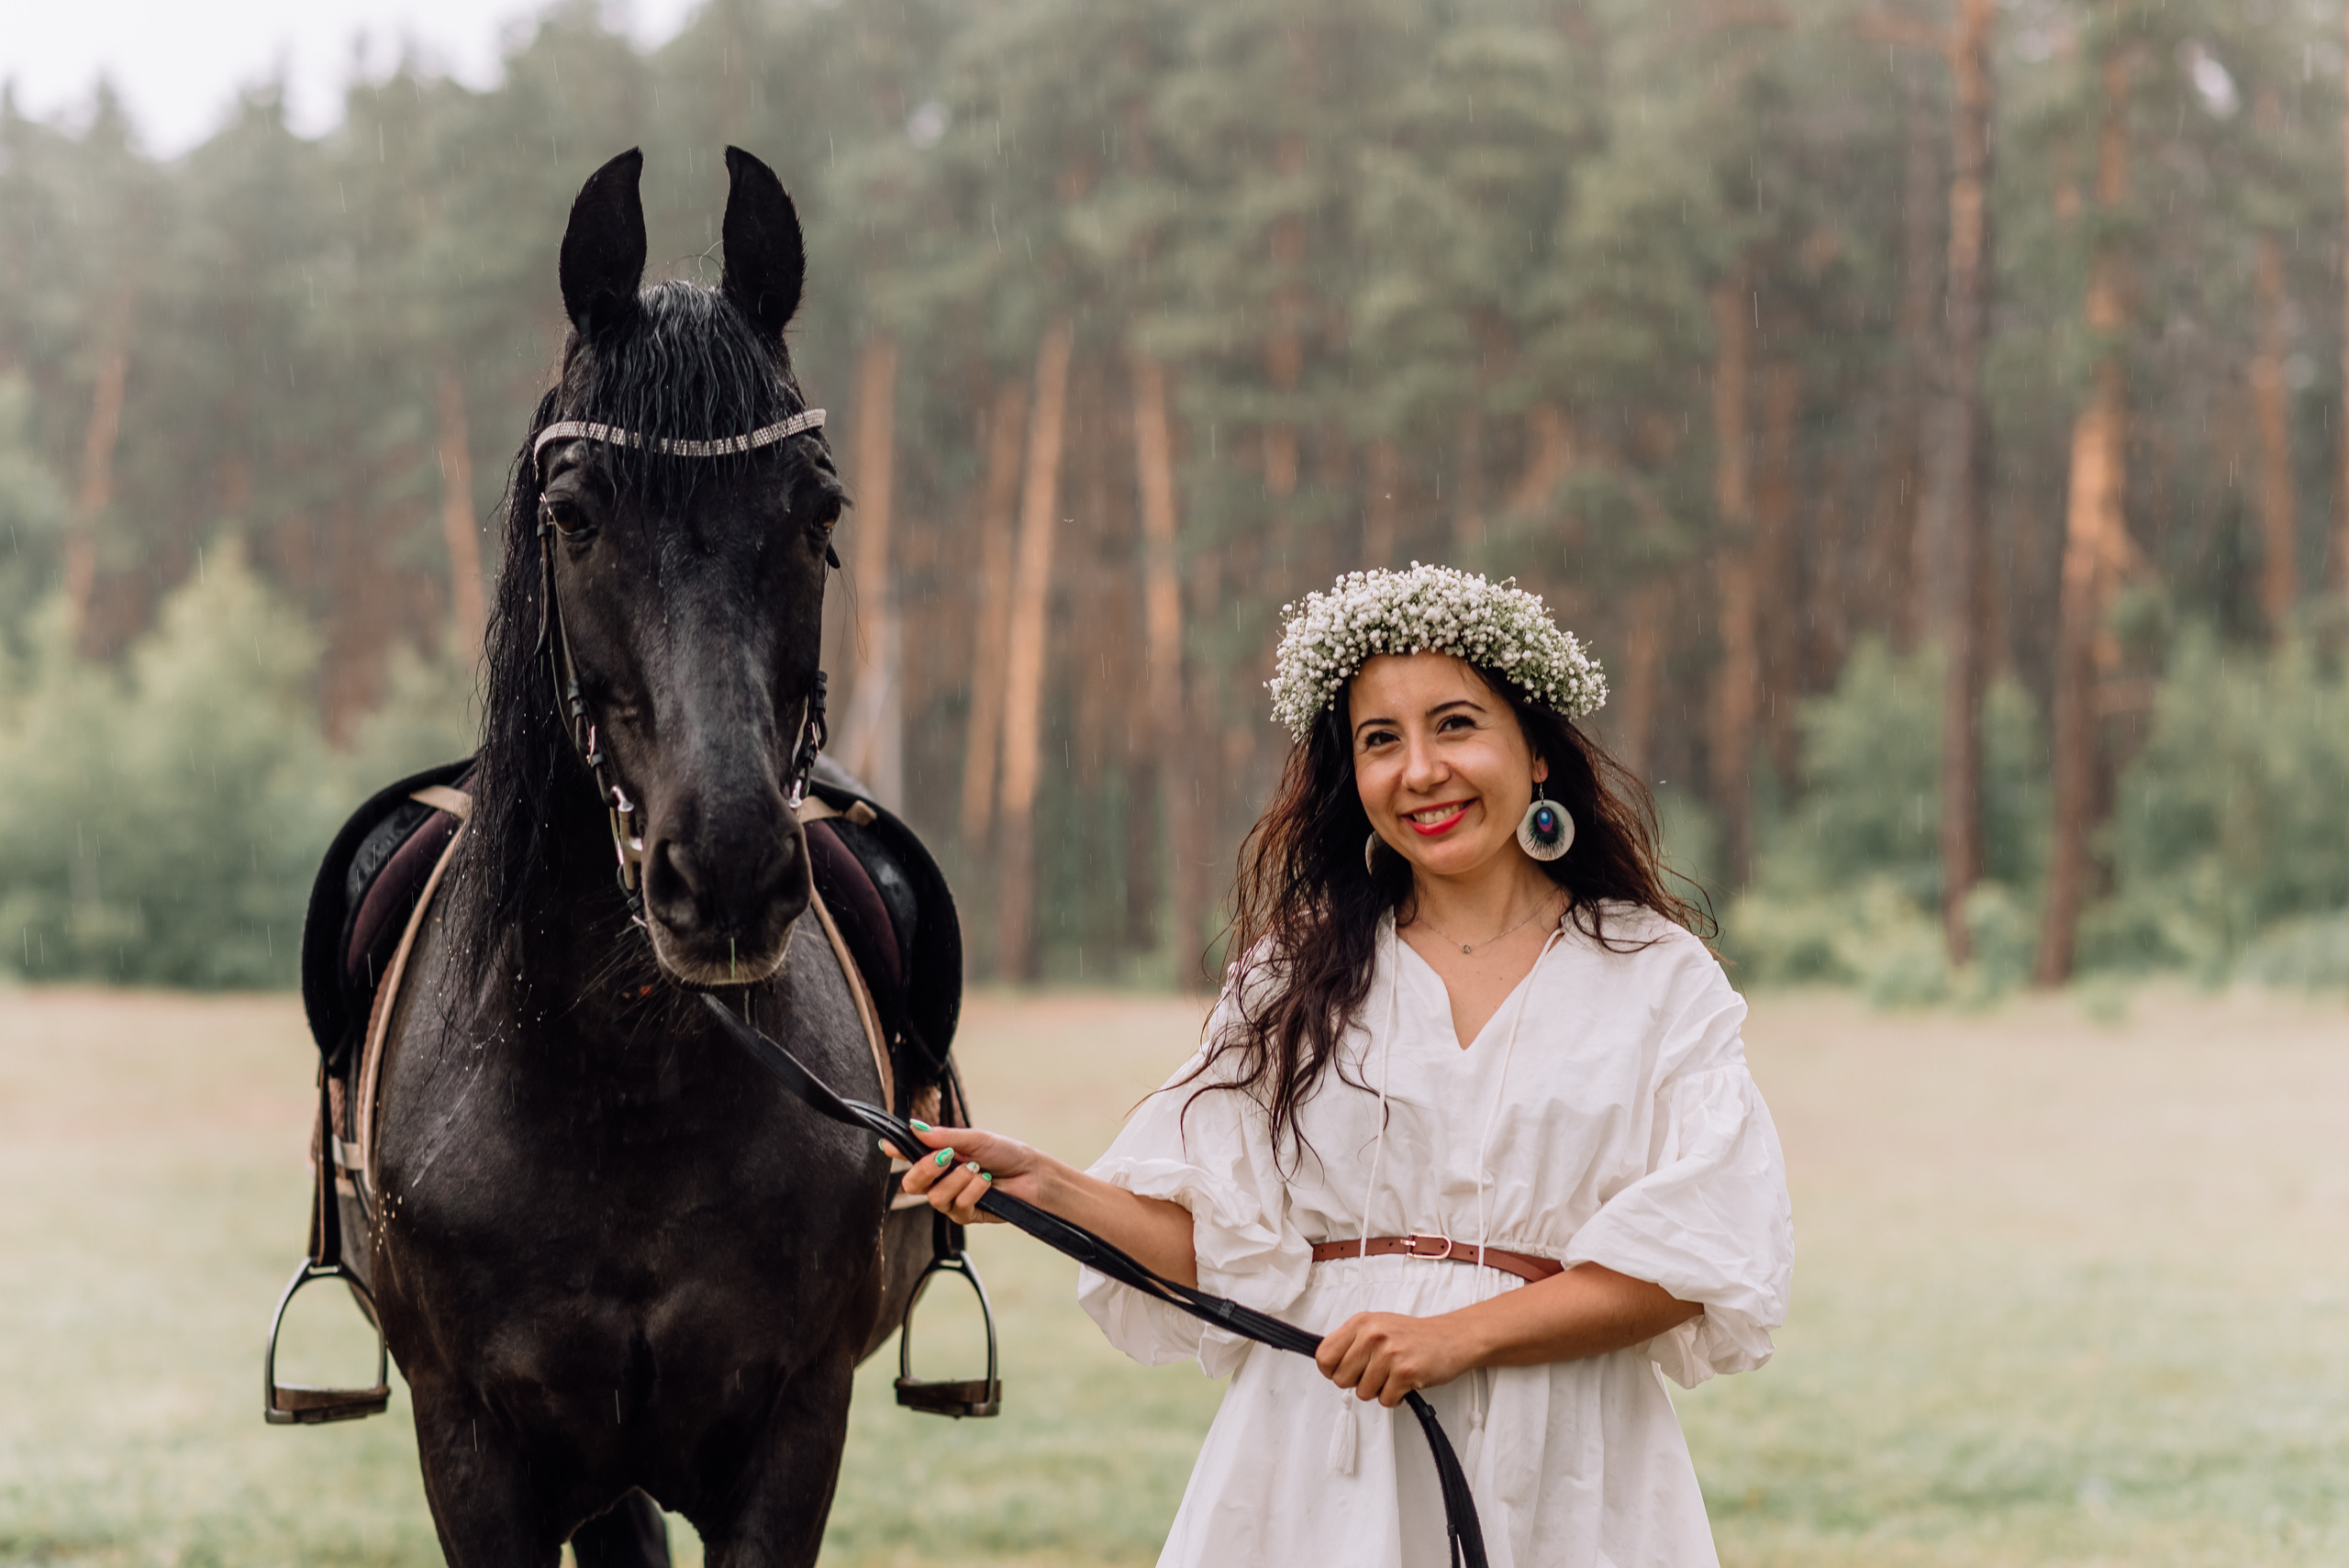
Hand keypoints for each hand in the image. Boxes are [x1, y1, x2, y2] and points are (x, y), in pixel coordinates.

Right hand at [882, 1123, 1049, 1225]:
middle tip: (945, 1157)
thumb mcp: (975, 1139)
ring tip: (978, 1169)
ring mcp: (952, 1199)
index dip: (896, 1151)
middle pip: (912, 1184)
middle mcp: (940, 1180)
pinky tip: (986, 1182)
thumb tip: (914, 1127)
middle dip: (925, 1169)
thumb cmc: (1005, 1152)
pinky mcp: (966, 1215)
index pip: (910, 1155)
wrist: (1032, 1174)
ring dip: (957, 1180)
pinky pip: (958, 1207)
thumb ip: (944, 1136)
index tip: (888, 1145)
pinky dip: (973, 1191)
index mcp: (939, 1157)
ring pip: (935, 1197)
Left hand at [1315, 1310, 1479, 1406]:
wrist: (1453, 1337)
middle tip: (1376, 1374)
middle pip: (1341, 1379)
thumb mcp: (1377, 1327)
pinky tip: (1405, 1383)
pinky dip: (1395, 1398)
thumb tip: (1328, 1365)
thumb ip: (1352, 1342)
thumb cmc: (1413, 1336)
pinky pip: (1385, 1400)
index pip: (1324, 1355)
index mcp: (1360, 1322)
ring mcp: (1389, 1353)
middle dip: (1357, 1383)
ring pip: (1363, 1393)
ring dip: (1379, 1391)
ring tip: (1394, 1375)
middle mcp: (1372, 1335)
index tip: (1345, 1371)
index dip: (1331, 1371)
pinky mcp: (1405, 1372)